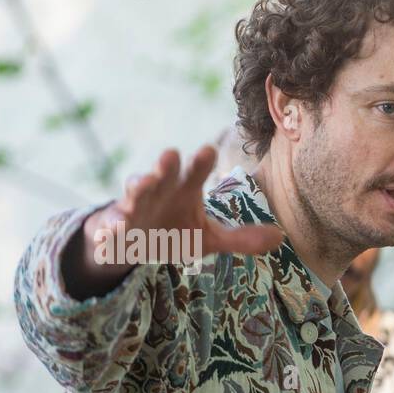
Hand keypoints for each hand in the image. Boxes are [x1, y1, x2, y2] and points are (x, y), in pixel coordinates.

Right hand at [65, 146, 283, 298]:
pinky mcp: (115, 224)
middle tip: (171, 155)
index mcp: (183, 190)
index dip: (200, 163)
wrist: (134, 242)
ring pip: (134, 192)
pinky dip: (113, 226)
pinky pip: (112, 223)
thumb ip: (241, 238)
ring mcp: (135, 205)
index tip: (208, 150)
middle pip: (163, 174)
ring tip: (142, 184)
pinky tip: (115, 229)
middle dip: (166, 166)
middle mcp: (159, 191)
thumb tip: (281, 237)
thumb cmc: (175, 232)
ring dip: (137, 187)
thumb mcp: (209, 238)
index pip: (195, 173)